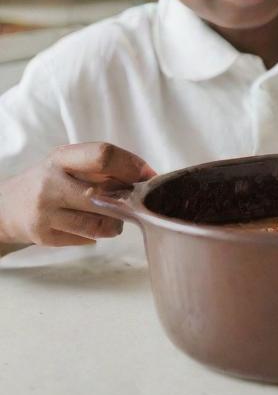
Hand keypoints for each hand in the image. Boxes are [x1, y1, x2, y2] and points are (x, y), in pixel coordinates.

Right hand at [0, 143, 155, 246]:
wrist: (5, 207)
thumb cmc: (50, 181)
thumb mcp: (69, 163)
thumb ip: (102, 167)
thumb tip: (146, 176)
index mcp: (62, 158)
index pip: (102, 155)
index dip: (131, 165)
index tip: (147, 175)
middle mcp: (50, 183)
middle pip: (103, 194)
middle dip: (127, 201)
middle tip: (133, 202)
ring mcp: (45, 212)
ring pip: (98, 222)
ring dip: (116, 223)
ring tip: (114, 218)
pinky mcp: (43, 236)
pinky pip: (86, 238)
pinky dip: (96, 234)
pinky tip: (90, 226)